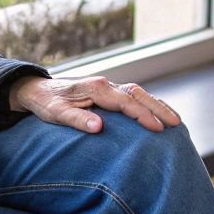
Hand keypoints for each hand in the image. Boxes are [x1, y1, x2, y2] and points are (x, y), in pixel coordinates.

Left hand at [8, 76, 181, 133]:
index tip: (157, 128)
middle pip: (137, 94)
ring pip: (138, 93)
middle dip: (157, 108)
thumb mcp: (55, 114)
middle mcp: (105, 84)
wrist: (37, 90)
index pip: (125, 102)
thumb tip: (98, 127)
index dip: (142, 115)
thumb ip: (76, 119)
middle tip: (176, 123)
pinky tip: (157, 114)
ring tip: (174, 120)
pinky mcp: (107, 92)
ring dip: (156, 105)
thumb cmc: (46, 103)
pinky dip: (147, 104)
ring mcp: (107, 87)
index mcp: (95, 88)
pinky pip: (132, 96)